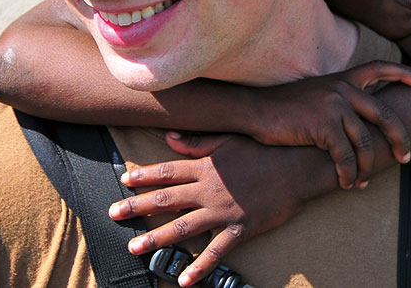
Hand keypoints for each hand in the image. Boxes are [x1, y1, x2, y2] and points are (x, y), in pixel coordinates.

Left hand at [109, 134, 319, 285]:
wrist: (297, 167)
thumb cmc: (264, 151)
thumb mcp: (229, 140)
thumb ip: (198, 142)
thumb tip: (169, 137)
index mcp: (206, 167)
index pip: (168, 171)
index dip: (145, 176)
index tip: (124, 180)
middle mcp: (209, 190)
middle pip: (166, 199)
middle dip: (137, 207)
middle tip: (114, 213)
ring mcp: (223, 211)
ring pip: (183, 227)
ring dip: (156, 238)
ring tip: (134, 247)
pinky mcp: (240, 228)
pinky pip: (217, 251)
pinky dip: (200, 267)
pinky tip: (184, 280)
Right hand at [249, 61, 410, 188]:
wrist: (255, 109)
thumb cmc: (284, 106)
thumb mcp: (316, 93)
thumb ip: (338, 98)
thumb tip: (358, 118)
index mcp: (343, 79)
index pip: (378, 68)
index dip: (402, 73)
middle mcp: (343, 89)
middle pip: (385, 114)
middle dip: (400, 139)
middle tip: (406, 157)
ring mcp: (334, 106)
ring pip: (365, 143)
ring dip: (367, 167)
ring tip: (362, 181)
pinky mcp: (323, 125)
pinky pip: (345, 156)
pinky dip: (348, 173)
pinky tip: (346, 182)